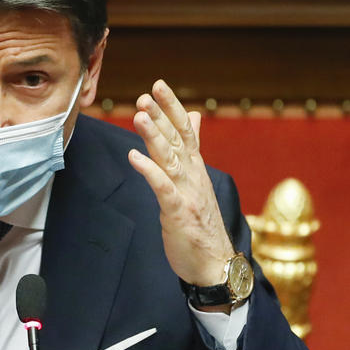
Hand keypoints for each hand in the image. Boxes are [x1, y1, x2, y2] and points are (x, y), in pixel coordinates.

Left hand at [127, 80, 234, 288]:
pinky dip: (149, 171)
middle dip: (162, 114)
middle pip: (178, 139)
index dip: (171, 108)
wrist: (215, 263)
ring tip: (139, 115)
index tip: (158, 86)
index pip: (185, 131)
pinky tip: (134, 156)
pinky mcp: (178, 212)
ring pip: (170, 158)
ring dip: (154, 136)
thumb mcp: (196, 181)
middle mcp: (193, 176)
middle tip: (147, 92)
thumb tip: (193, 117)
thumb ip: (191, 149)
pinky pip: (163, 188)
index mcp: (195, 168)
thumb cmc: (201, 224)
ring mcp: (187, 193)